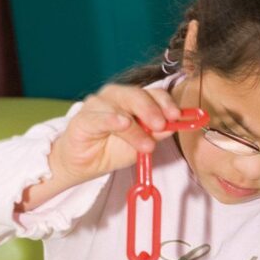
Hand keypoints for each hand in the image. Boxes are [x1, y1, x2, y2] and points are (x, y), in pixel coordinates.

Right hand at [52, 83, 181, 183]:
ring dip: (135, 125)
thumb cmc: (111, 150)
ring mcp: (97, 105)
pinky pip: (98, 117)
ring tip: (145, 143)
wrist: (84, 165)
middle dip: (152, 109)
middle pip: (136, 94)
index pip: (152, 93)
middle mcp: (115, 97)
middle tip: (161, 125)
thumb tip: (174, 126)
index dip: (166, 103)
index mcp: (132, 100)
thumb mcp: (140, 144)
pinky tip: (121, 124)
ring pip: (118, 107)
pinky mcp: (82, 119)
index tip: (177, 117)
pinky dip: (111, 119)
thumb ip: (156, 134)